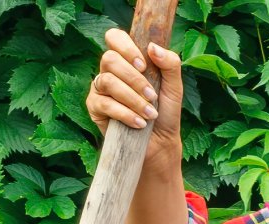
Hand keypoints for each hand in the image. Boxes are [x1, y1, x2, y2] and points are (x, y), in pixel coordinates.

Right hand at [86, 29, 184, 164]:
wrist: (159, 141)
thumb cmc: (165, 111)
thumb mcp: (174, 85)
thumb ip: (170, 63)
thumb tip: (152, 47)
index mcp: (127, 60)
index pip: (114, 38)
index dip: (125, 46)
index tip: (143, 64)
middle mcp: (110, 71)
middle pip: (109, 59)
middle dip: (133, 78)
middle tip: (151, 94)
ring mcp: (99, 89)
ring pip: (107, 81)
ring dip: (132, 98)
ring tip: (149, 113)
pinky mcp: (94, 108)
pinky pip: (105, 104)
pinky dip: (125, 113)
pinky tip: (139, 123)